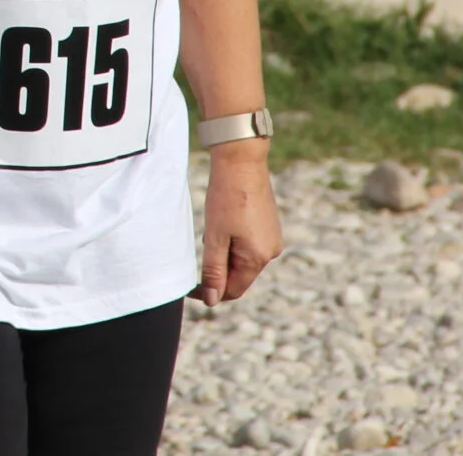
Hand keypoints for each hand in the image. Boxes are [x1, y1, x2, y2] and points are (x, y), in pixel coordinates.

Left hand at [197, 142, 281, 303]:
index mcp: (258, 258)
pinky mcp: (268, 226)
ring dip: (223, 253)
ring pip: (243, 259)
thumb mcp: (215, 237)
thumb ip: (213, 270)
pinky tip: (222, 223)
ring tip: (213, 229)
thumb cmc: (226, 198)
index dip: (211, 292)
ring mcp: (272, 238)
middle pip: (239, 275)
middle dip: (217, 269)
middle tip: (200, 245)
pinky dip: (232, 242)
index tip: (189, 286)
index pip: (234, 289)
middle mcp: (271, 251)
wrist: (241, 162)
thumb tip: (212, 301)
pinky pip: (248, 245)